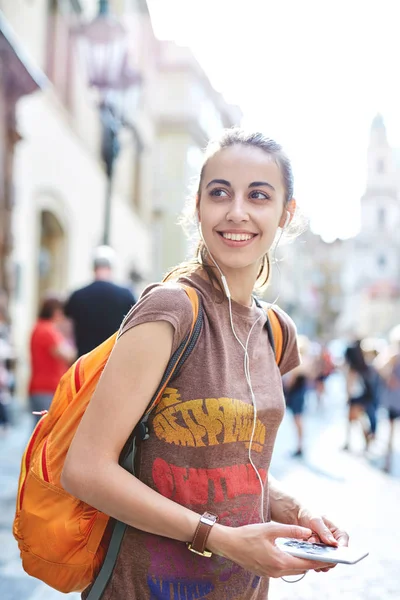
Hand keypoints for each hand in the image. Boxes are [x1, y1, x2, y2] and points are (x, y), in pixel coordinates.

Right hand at [208, 522, 334, 578]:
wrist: (229, 544)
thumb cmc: (248, 535)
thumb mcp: (271, 529)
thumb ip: (291, 531)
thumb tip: (307, 533)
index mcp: (280, 561)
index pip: (306, 563)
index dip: (319, 560)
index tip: (331, 557)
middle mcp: (277, 571)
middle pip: (301, 568)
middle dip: (313, 561)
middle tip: (324, 553)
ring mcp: (271, 573)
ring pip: (293, 568)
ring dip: (302, 561)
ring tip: (311, 551)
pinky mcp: (267, 572)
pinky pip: (284, 568)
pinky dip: (292, 561)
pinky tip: (294, 553)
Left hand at [297, 508, 348, 572]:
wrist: (298, 518)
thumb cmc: (310, 516)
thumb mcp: (316, 520)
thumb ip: (324, 531)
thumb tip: (334, 544)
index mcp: (340, 534)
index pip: (344, 547)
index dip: (338, 553)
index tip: (328, 554)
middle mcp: (335, 544)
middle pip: (334, 558)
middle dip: (322, 553)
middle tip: (311, 542)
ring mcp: (327, 551)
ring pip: (325, 562)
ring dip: (316, 556)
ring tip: (307, 543)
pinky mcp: (320, 556)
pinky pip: (318, 564)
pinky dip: (311, 559)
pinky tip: (305, 551)